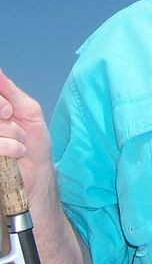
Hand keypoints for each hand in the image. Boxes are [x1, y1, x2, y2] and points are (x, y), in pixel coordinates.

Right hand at [0, 69, 53, 198]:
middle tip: (14, 123)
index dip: (0, 101)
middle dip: (5, 117)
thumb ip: (10, 91)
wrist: (37, 172)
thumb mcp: (27, 110)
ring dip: (12, 134)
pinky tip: (18, 153)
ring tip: (20, 142)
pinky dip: (11, 147)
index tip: (10, 110)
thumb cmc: (32, 142)